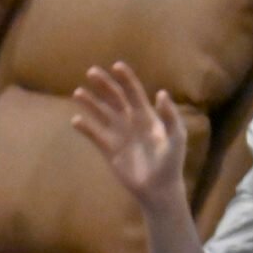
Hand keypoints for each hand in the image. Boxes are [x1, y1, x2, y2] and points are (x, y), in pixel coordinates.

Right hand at [68, 61, 187, 215]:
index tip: (116, 66)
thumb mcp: (176, 138)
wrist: (157, 187)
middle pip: (115, 99)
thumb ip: (170, 116)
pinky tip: (76, 121)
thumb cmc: (170, 162)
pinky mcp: (109, 150)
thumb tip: (161, 93)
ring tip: (78, 92)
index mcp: (147, 117)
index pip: (134, 93)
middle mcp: (131, 122)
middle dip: (104, 85)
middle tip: (91, 72)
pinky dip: (85, 128)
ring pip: (101, 114)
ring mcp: (119, 135)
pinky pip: (94, 135)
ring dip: (90, 103)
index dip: (126, 79)